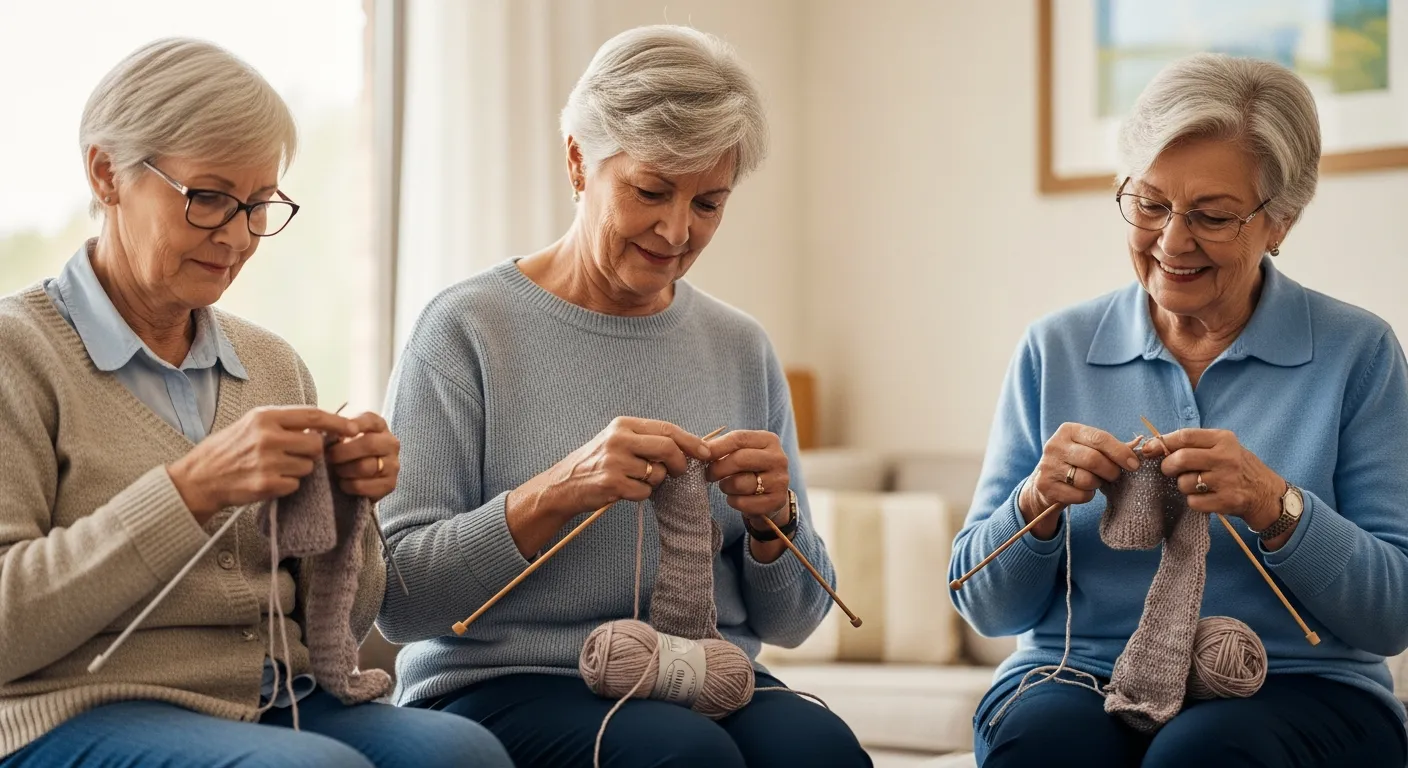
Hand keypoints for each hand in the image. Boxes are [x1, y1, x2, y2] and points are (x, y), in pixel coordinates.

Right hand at [168, 406, 359, 523]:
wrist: (201, 477)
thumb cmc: (230, 448)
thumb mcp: (253, 423)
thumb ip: (285, 421)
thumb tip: (323, 423)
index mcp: (266, 416)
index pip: (313, 415)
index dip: (337, 422)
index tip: (354, 428)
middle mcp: (268, 437)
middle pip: (315, 445)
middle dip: (312, 452)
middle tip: (294, 454)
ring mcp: (267, 461)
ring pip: (308, 467)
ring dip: (299, 470)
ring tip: (274, 467)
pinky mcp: (266, 484)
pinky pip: (296, 485)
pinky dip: (287, 485)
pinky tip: (269, 480)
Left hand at [327, 412, 399, 501]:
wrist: (359, 478)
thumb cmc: (346, 453)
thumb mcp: (341, 437)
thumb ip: (334, 431)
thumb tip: (319, 432)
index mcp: (379, 427)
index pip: (370, 421)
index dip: (355, 425)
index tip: (338, 432)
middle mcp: (391, 443)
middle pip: (369, 444)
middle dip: (343, 452)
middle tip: (329, 457)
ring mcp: (393, 464)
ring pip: (365, 467)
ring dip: (344, 470)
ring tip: (336, 470)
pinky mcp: (390, 484)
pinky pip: (364, 485)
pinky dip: (348, 485)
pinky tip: (343, 483)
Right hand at [513, 417, 712, 526]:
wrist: (563, 484)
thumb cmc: (596, 463)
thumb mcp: (618, 440)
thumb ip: (647, 440)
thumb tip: (686, 446)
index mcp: (624, 424)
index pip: (667, 429)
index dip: (691, 441)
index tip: (707, 452)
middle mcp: (619, 439)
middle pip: (668, 448)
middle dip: (680, 463)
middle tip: (680, 472)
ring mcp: (615, 461)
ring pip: (657, 473)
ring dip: (653, 482)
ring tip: (634, 480)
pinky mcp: (612, 483)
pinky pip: (644, 492)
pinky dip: (641, 495)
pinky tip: (625, 491)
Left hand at [705, 430, 790, 563]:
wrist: (770, 496)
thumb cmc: (749, 470)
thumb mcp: (741, 452)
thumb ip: (723, 448)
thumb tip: (700, 449)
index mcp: (769, 440)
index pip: (738, 438)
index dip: (716, 447)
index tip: (700, 455)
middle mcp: (778, 458)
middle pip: (739, 459)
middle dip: (717, 468)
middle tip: (708, 474)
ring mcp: (780, 480)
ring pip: (740, 483)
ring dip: (726, 487)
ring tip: (727, 486)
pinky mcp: (776, 501)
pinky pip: (743, 502)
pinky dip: (733, 502)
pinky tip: (736, 498)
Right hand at [1021, 423, 1142, 538]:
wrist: (1046, 480)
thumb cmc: (1076, 461)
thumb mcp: (1090, 447)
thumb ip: (1113, 446)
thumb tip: (1141, 442)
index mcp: (1068, 430)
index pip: (1099, 438)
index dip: (1120, 452)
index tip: (1134, 465)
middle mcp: (1054, 445)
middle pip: (1094, 460)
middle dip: (1111, 471)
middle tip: (1115, 475)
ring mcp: (1048, 466)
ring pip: (1087, 480)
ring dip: (1097, 484)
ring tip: (1094, 481)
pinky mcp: (1046, 486)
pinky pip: (1079, 495)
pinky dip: (1087, 495)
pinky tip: (1082, 490)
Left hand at [1145, 429, 1284, 528]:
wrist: (1268, 494)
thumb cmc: (1238, 468)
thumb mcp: (1223, 448)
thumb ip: (1195, 445)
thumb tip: (1153, 445)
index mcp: (1223, 439)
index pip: (1185, 436)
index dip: (1162, 443)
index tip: (1148, 450)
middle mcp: (1226, 457)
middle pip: (1181, 458)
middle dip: (1168, 466)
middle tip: (1169, 471)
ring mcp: (1227, 480)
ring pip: (1184, 483)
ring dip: (1183, 486)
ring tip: (1195, 485)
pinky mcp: (1227, 501)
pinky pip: (1193, 502)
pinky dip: (1193, 502)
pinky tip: (1205, 498)